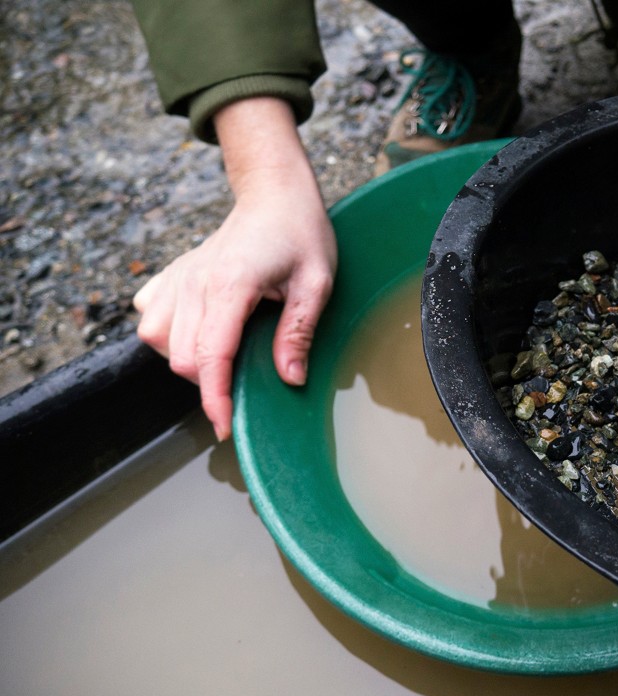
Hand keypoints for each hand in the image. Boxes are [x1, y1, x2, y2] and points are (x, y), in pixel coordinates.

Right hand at [134, 98, 336, 440]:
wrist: (274, 196)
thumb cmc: (301, 235)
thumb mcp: (317, 283)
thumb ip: (299, 331)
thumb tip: (289, 378)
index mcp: (231, 284)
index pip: (211, 355)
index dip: (216, 397)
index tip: (226, 426)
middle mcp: (195, 282)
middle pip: (181, 357)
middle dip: (211, 381)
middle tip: (249, 378)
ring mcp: (177, 278)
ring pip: (157, 342)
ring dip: (188, 359)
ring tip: (227, 350)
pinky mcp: (169, 276)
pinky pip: (151, 320)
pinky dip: (168, 335)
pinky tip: (200, 328)